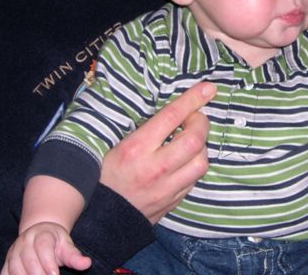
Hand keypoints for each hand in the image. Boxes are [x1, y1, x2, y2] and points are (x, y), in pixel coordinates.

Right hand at [2, 222, 90, 274]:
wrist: (37, 234)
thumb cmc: (54, 242)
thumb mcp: (66, 246)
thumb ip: (75, 256)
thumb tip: (87, 264)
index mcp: (41, 234)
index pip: (44, 247)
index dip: (48, 263)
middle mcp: (24, 242)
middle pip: (29, 260)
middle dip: (38, 274)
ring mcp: (13, 252)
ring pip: (15, 268)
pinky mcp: (6, 263)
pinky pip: (5, 273)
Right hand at [100, 82, 214, 223]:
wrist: (98, 218)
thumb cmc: (103, 174)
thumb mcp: (114, 145)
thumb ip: (142, 127)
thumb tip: (172, 108)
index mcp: (135, 149)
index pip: (171, 116)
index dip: (193, 99)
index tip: (208, 88)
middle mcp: (154, 168)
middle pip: (195, 139)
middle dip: (201, 123)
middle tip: (194, 118)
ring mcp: (166, 188)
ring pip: (202, 161)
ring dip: (202, 146)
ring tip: (190, 140)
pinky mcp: (174, 201)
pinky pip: (196, 178)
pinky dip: (196, 163)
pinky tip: (187, 158)